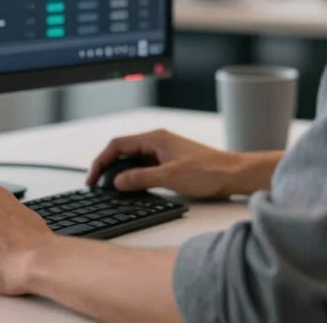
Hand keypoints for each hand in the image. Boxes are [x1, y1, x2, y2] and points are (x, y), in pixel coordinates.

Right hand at [86, 128, 281, 197]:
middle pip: (124, 150)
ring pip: (134, 159)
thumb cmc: (208, 172)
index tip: (92, 177)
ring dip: (121, 171)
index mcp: (155, 138)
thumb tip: (117, 181)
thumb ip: (140, 178)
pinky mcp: (171, 162)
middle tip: (96, 184)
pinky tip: (132, 189)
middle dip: (107, 165)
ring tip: (110, 188)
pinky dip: (134, 175)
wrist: (234, 175)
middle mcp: (158, 141)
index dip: (101, 160)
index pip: (118, 144)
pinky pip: (146, 166)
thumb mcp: (169, 177)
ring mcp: (165, 151)